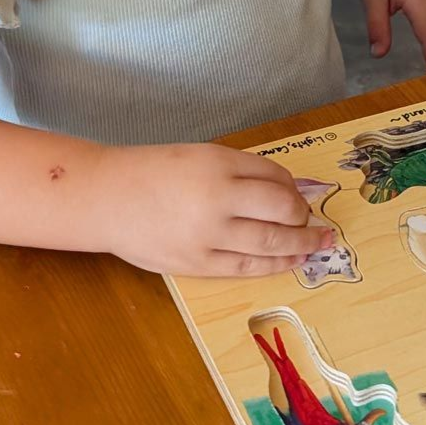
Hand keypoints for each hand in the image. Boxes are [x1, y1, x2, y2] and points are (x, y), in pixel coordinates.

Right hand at [90, 142, 335, 277]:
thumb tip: (287, 191)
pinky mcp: (197, 264)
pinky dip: (274, 265)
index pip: (275, 177)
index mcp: (218, 165)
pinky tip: (291, 261)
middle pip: (281, 211)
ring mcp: (207, 236)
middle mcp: (217, 200)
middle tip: (317, 223)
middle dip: (305, 219)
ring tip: (319, 244)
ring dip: (301, 244)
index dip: (294, 189)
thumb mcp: (200, 156)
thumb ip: (241, 171)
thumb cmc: (153, 172)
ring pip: (270, 244)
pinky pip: (247, 268)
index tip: (300, 196)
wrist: (106, 198)